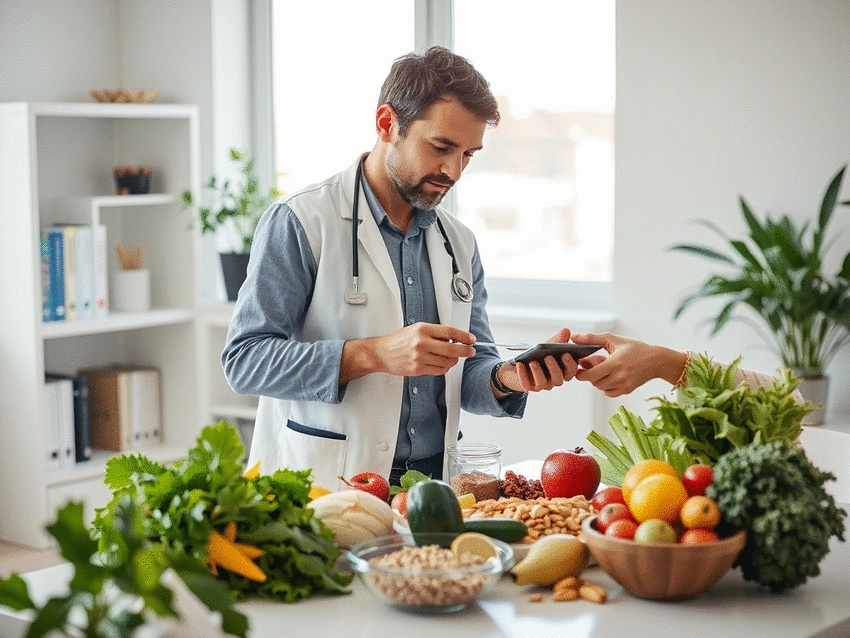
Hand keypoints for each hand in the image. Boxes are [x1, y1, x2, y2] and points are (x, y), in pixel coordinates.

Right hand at [343, 322, 475, 381]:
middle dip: (465, 351)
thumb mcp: (416, 329)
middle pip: (452, 348)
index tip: (471, 339)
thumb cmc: (398, 341)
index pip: (449, 332)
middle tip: (470, 351)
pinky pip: (439, 370)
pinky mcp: (417, 369)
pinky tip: (443, 364)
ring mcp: (419, 357)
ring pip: (447, 362)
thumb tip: (454, 338)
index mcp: (422, 329)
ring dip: (453, 360)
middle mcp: (421, 343)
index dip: (464, 336)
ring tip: (452, 357)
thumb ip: (434, 333)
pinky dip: (445, 368)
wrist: (382, 353)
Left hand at [495, 328, 579, 393]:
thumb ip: (558, 339)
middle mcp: (555, 380)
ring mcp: (542, 385)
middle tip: (548, 357)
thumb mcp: (548, 345)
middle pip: (558, 379)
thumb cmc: (539, 355)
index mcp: (564, 371)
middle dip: (554, 368)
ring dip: (538, 372)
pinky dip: (523, 375)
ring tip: (533, 361)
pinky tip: (520, 365)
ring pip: (543, 383)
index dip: (570, 363)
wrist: (522, 363)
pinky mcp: (529, 387)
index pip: (571, 370)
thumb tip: (566, 331)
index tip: (566, 354)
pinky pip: (527, 384)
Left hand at [570, 332, 686, 396]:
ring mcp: (624, 385)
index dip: (581, 373)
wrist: (656, 361)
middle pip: (594, 382)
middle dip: (590, 374)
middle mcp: (619, 377)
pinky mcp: (627, 390)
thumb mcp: (614, 340)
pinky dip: (606, 386)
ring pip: (601, 388)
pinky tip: (611, 376)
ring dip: (598, 380)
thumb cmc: (635, 349)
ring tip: (604, 368)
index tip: (579, 367)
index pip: (590, 375)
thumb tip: (574, 338)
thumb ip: (592, 338)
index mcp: (615, 363)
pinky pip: (609, 393)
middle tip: (592, 364)